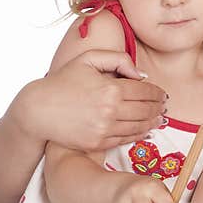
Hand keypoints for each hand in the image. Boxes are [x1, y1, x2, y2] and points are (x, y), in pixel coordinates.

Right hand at [14, 50, 166, 151]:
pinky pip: (125, 139)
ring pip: (139, 127)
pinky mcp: (97, 143)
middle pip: (146, 110)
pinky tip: (146, 131)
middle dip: (159, 108)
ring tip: (160, 119)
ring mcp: (104, 129)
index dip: (158, 93)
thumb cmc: (63, 81)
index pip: (146, 92)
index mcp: (111, 88)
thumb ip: (118, 59)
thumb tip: (142, 75)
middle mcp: (110, 110)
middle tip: (165, 107)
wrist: (37, 109)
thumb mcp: (88, 59)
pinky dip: (139, 135)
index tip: (163, 94)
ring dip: (153, 123)